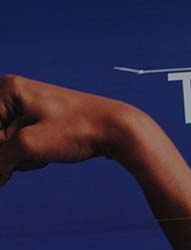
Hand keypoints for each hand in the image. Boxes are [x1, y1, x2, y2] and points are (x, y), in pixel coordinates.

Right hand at [0, 75, 133, 185]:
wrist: (119, 130)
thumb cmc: (77, 131)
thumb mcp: (29, 145)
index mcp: (8, 89)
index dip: (2, 152)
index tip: (19, 160)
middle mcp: (15, 94)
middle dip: (12, 155)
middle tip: (39, 154)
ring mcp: (29, 108)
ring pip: (9, 145)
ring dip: (24, 158)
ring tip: (47, 154)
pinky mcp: (42, 122)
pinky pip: (24, 145)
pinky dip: (33, 156)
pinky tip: (51, 156)